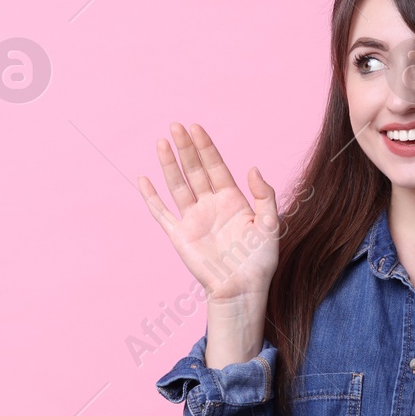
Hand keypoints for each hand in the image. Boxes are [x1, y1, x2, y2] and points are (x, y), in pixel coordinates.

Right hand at [138, 122, 279, 302]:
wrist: (242, 289)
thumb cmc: (259, 260)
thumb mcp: (270, 224)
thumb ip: (264, 195)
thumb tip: (252, 168)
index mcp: (232, 200)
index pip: (215, 166)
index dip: (206, 147)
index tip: (196, 127)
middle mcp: (210, 205)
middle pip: (195, 170)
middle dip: (186, 148)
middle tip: (176, 126)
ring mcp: (193, 219)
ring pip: (177, 185)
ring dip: (169, 164)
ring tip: (162, 142)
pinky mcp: (179, 235)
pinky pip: (161, 212)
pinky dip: (152, 197)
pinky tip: (144, 179)